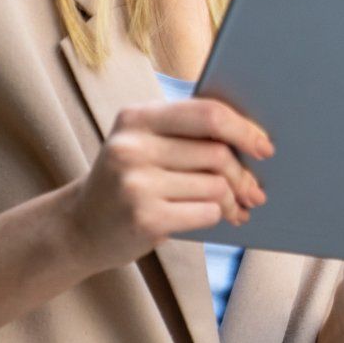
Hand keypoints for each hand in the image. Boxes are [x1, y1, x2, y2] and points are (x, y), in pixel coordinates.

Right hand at [56, 98, 270, 274]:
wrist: (78, 228)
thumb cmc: (128, 182)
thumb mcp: (145, 144)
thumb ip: (187, 133)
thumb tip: (255, 140)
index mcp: (136, 118)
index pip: (207, 114)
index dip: (244, 130)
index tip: (264, 147)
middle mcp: (131, 146)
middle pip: (217, 153)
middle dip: (244, 175)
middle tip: (255, 190)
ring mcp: (135, 183)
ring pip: (216, 185)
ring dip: (234, 200)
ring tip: (237, 208)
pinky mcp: (144, 218)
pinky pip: (206, 212)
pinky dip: (218, 216)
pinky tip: (218, 218)